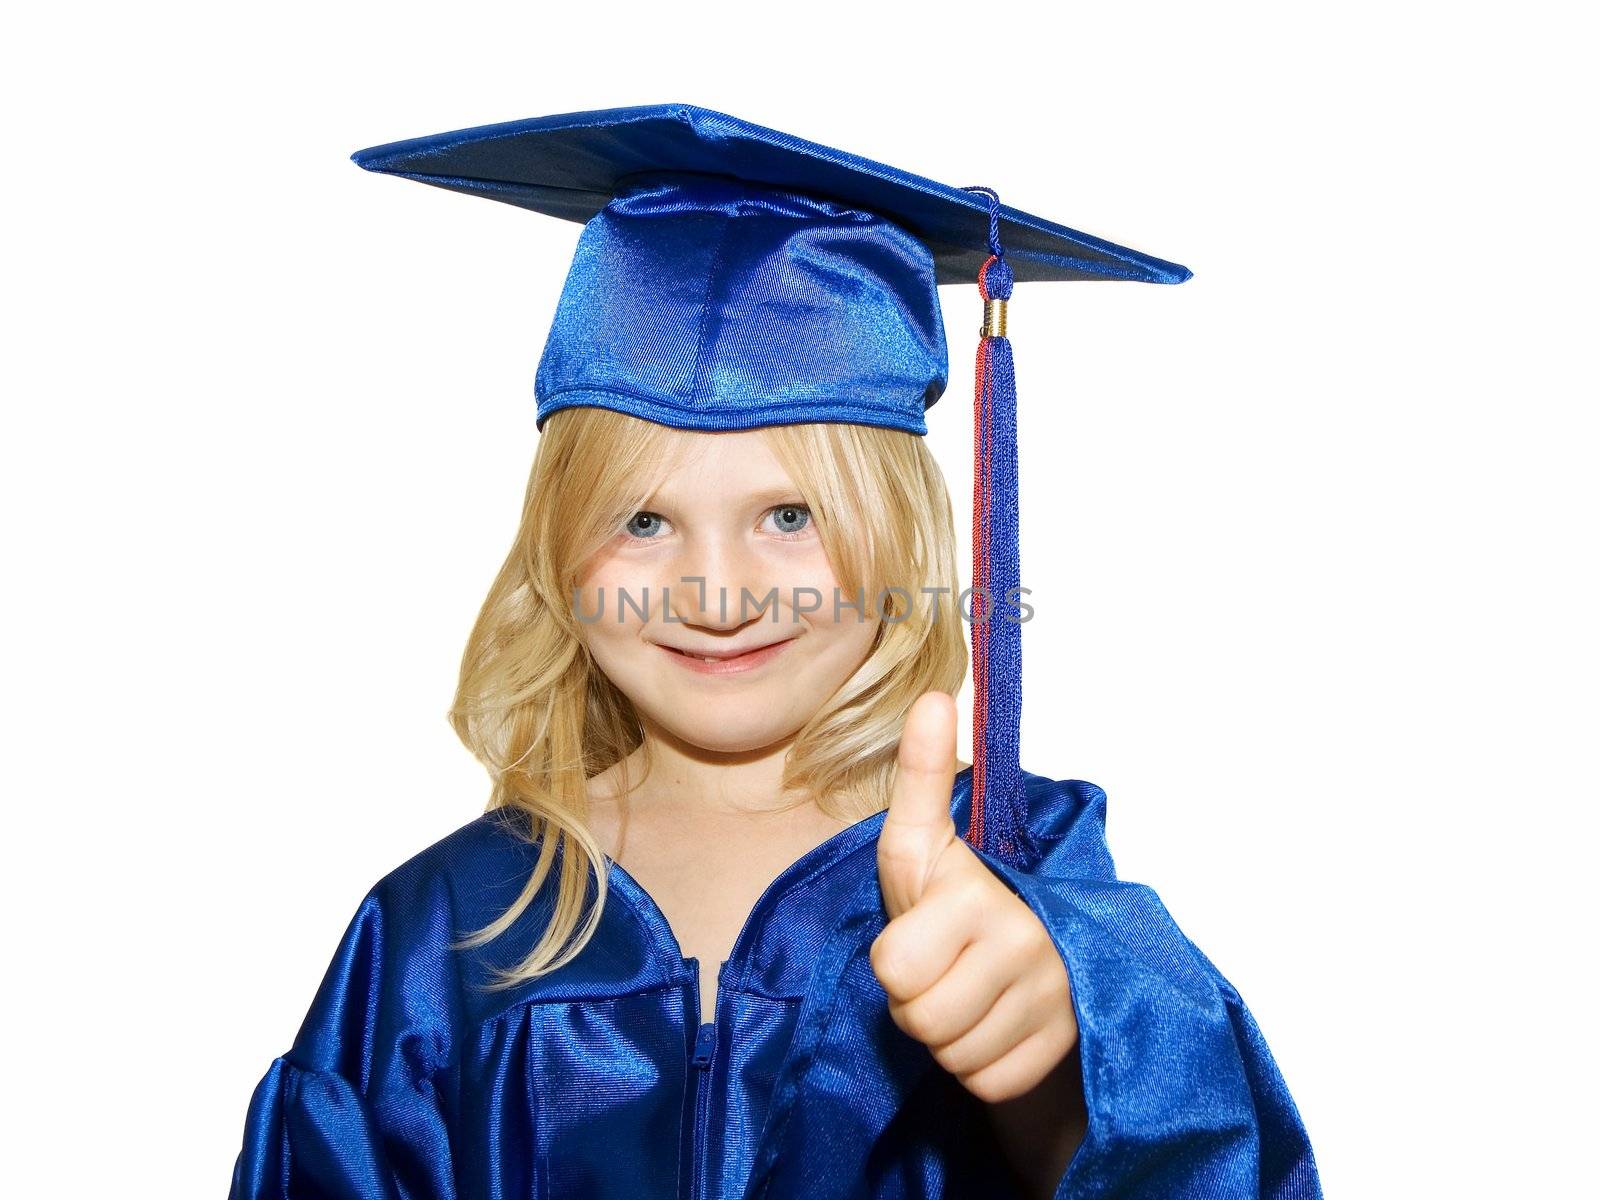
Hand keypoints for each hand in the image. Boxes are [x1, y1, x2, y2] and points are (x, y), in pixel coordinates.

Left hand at [871, 691, 1079, 1102]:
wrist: (1040, 950)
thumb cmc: (960, 896)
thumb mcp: (925, 842)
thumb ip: (920, 776)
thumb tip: (932, 696)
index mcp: (983, 899)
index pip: (894, 970)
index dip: (893, 962)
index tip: (922, 935)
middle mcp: (1027, 950)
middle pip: (920, 1021)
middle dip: (917, 1004)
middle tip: (942, 970)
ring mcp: (1053, 1004)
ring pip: (954, 1057)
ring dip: (948, 1036)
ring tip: (968, 993)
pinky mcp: (1064, 1048)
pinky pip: (987, 1082)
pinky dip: (981, 1063)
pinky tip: (995, 1023)